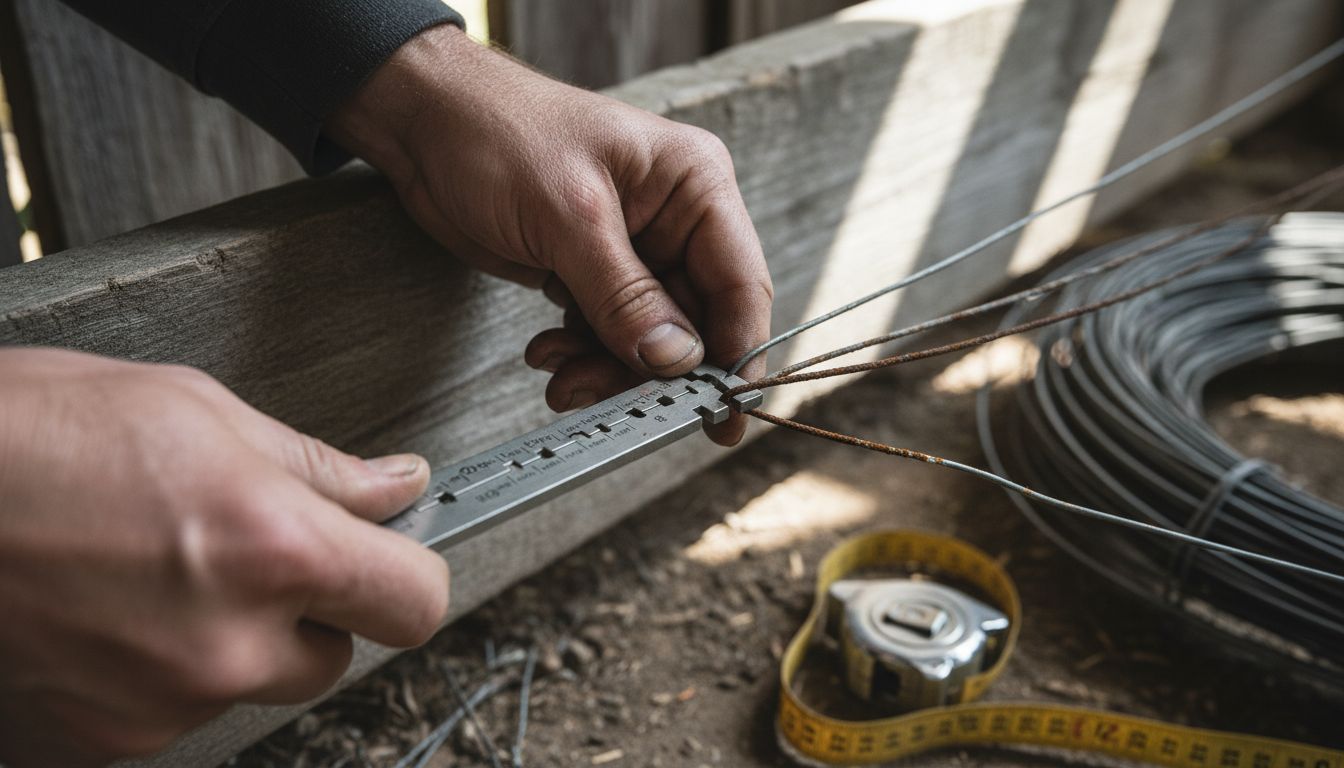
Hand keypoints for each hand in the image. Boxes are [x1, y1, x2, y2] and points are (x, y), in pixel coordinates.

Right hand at [0, 348, 448, 766]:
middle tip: (244, 551)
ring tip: (151, 570)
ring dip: (229, 640)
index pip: (414, 601)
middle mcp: (224, 643)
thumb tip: (394, 487)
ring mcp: (158, 705)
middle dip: (308, 609)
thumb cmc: (25, 433)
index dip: (407, 574)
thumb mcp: (194, 409)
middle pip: (335, 654)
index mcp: (269, 548)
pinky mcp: (96, 743)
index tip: (392, 557)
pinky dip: (155, 673)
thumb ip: (316, 466)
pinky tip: (108, 612)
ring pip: (249, 684)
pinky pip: (170, 714)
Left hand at [327, 24, 772, 445]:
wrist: (422, 122)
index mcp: (694, 185)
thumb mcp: (567, 217)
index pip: (740, 284)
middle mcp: (675, 219)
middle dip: (653, 371)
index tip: (721, 414)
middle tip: (616, 409)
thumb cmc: (498, 135)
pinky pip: (607, 333)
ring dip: (608, 370)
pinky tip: (546, 354)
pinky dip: (581, 355)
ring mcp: (634, 249)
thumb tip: (677, 361)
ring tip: (561, 381)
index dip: (737, 354)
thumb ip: (624, 295)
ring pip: (649, 339)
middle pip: (695, 324)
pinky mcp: (592, 271)